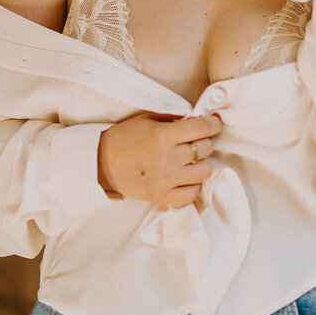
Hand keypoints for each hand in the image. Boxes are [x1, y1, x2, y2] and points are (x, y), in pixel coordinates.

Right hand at [97, 112, 222, 206]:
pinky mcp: (162, 197)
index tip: (214, 124)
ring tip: (190, 160)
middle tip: (194, 141)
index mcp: (162, 135)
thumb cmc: (125, 137)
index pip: (202, 128)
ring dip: (201, 164)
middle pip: (206, 148)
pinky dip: (192, 185)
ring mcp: (166, 180)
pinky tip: (184, 177)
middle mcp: (167, 158)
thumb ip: (173, 118)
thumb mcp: (147, 119)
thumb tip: (197, 117)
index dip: (213, 124)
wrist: (101, 163)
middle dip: (204, 141)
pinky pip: (192, 194)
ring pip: (204, 172)